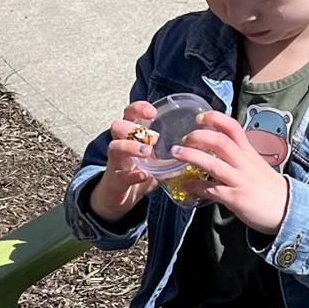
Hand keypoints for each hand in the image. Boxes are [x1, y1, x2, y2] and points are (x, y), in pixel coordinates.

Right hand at [87, 101, 158, 223]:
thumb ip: (169, 154)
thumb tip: (193, 149)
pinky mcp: (115, 182)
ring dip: (130, 147)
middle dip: (131, 126)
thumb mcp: (154, 161)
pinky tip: (144, 175)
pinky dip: (133, 175)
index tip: (153, 112)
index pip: (129, 115)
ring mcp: (115, 164)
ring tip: (147, 151)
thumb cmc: (136, 173)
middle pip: (117, 126)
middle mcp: (120, 146)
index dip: (138, 109)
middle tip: (153, 137)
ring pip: (114, 147)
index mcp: (130, 137)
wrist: (118, 198)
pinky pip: (121, 176)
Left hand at [174, 110, 290, 234]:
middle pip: (220, 142)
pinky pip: (212, 190)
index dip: (215, 118)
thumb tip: (216, 151)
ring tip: (176, 154)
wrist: (287, 209)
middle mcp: (244, 163)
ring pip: (213, 164)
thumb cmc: (269, 187)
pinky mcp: (236, 198)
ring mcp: (240, 180)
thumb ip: (238, 156)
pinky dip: (196, 187)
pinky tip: (185, 185)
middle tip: (183, 139)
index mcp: (248, 152)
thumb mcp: (255, 165)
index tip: (199, 117)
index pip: (233, 127)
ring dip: (191, 157)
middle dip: (198, 137)